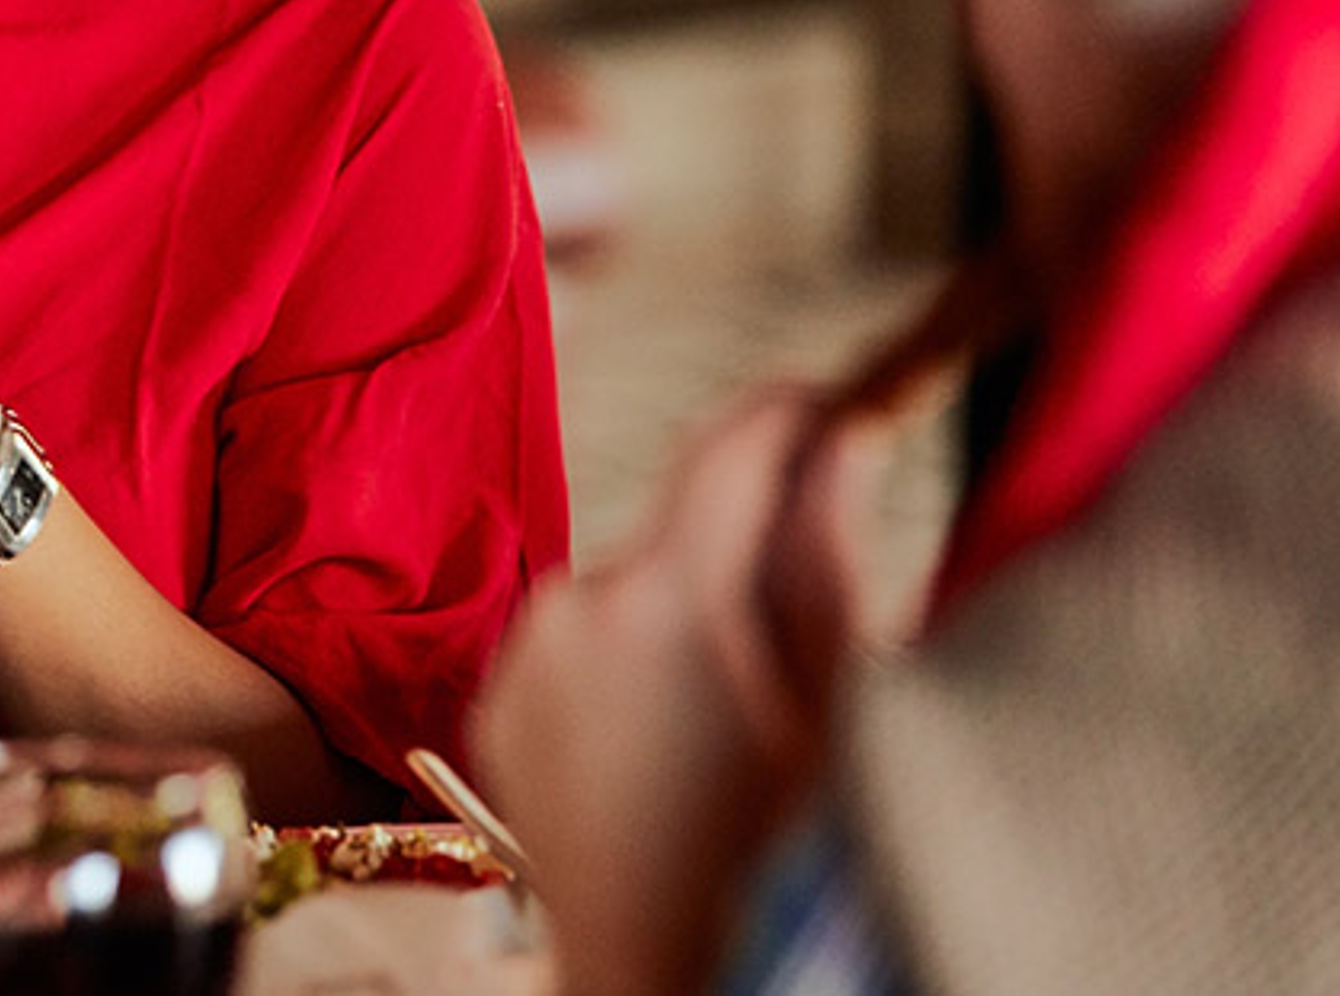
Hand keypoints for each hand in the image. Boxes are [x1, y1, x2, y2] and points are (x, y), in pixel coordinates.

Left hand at [468, 389, 896, 995]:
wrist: (639, 953)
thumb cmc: (755, 843)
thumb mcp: (822, 708)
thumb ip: (824, 560)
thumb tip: (842, 441)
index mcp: (669, 595)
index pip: (730, 450)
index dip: (786, 412)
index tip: (827, 398)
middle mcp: (578, 598)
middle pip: (679, 532)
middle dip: (736, 553)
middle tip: (786, 638)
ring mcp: (526, 645)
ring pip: (627, 594)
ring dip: (674, 622)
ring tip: (713, 725)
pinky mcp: (498, 690)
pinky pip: (574, 649)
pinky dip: (619, 672)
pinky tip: (652, 748)